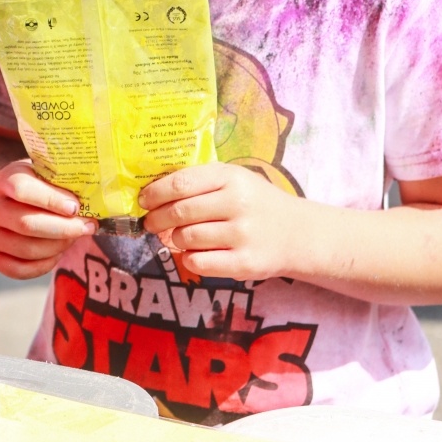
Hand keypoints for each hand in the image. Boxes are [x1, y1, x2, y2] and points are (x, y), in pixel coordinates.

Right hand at [0, 159, 95, 279]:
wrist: (12, 197)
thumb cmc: (40, 184)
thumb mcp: (48, 174)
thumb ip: (64, 184)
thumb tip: (95, 202)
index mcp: (5, 179)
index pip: (23, 191)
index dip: (52, 201)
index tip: (76, 207)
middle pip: (26, 224)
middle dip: (63, 229)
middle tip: (87, 227)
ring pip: (26, 249)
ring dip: (58, 246)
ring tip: (75, 237)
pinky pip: (20, 270)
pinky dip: (45, 264)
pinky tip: (59, 252)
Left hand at [139, 162, 300, 280]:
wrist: (299, 234)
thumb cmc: (257, 203)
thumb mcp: (235, 180)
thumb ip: (201, 182)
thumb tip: (154, 192)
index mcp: (231, 177)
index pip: (181, 183)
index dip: (155, 193)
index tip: (143, 200)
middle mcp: (236, 203)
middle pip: (179, 212)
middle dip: (157, 219)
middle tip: (150, 223)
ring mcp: (241, 235)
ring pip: (186, 238)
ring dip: (175, 239)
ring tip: (179, 237)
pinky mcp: (244, 264)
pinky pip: (199, 263)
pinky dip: (189, 259)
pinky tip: (195, 253)